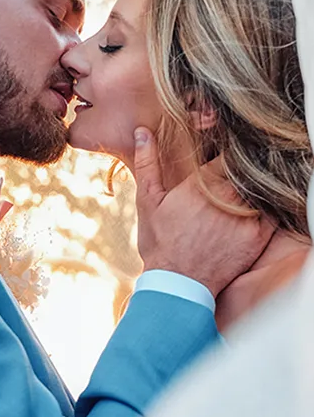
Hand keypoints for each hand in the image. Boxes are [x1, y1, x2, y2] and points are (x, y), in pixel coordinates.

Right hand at [131, 127, 273, 295]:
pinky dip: (268, 206)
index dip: (230, 152)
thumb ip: (147, 163)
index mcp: (202, 184)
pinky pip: (273, 210)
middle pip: (248, 169)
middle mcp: (228, 196)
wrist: (178, 283)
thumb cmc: (160, 243)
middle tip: (233, 179)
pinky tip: (252, 211)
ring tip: (240, 196)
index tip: (225, 158)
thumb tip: (142, 133)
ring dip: (256, 186)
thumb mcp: (147, 200)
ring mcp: (246, 215)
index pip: (230, 153)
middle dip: (244, 168)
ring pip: (261, 187)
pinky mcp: (260, 233)